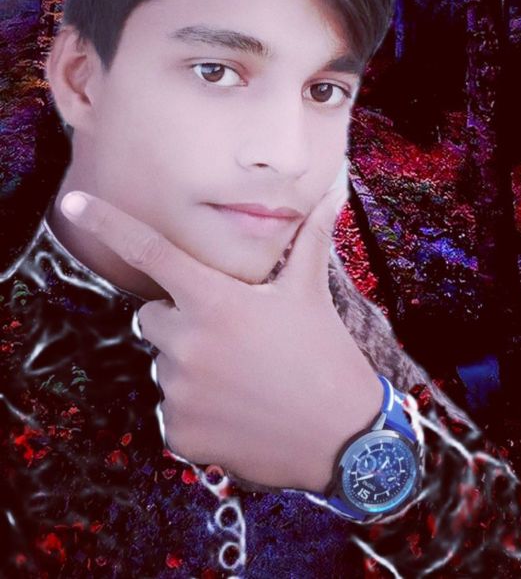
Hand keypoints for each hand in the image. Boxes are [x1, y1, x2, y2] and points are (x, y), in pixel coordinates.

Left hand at [60, 171, 382, 491]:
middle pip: (153, 316)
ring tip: (240, 377)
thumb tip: (332, 189)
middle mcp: (187, 343)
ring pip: (164, 363)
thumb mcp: (311, 293)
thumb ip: (310, 237)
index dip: (108, 223)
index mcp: (215, 301)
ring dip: (190, 365)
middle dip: (181, 320)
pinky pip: (171, 407)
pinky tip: (235, 410)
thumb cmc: (325, 355)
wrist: (343, 437)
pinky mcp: (179, 432)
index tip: (73, 204)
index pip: (151, 252)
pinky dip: (196, 408)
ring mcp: (179, 391)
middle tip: (230, 335)